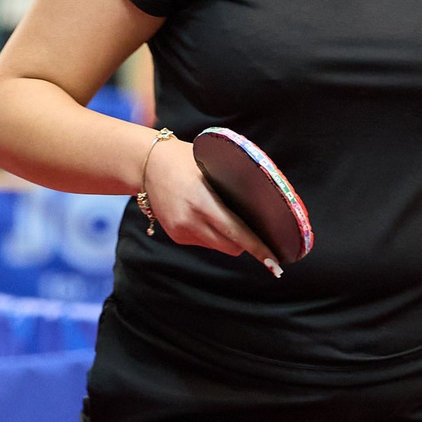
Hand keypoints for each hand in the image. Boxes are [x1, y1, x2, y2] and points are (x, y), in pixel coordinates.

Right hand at [140, 134, 279, 272]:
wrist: (148, 163)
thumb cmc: (186, 159)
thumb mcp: (213, 167)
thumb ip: (233, 188)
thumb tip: (264, 208)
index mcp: (202, 203)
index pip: (237, 232)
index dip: (257, 248)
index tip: (274, 262)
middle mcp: (190, 221)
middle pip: (231, 247)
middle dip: (246, 243)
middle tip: (256, 234)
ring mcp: (181, 231)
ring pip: (218, 246)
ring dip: (228, 238)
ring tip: (222, 215)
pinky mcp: (176, 236)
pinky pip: (204, 242)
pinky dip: (211, 234)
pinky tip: (204, 215)